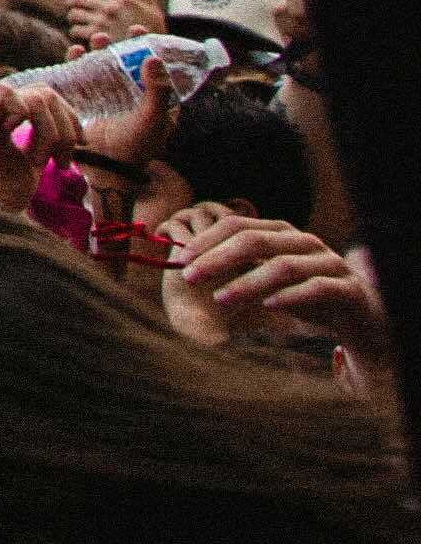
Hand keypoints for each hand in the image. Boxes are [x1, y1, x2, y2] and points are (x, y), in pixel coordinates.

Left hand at [161, 211, 385, 370]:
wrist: (359, 317)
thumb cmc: (305, 294)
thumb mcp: (268, 279)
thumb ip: (238, 269)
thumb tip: (189, 266)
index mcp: (282, 232)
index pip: (238, 226)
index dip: (208, 241)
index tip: (183, 259)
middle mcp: (305, 241)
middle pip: (255, 241)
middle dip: (218, 258)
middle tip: (191, 277)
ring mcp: (328, 262)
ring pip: (283, 266)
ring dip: (248, 283)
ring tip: (221, 300)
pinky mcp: (348, 287)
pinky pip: (317, 288)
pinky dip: (290, 296)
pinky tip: (268, 306)